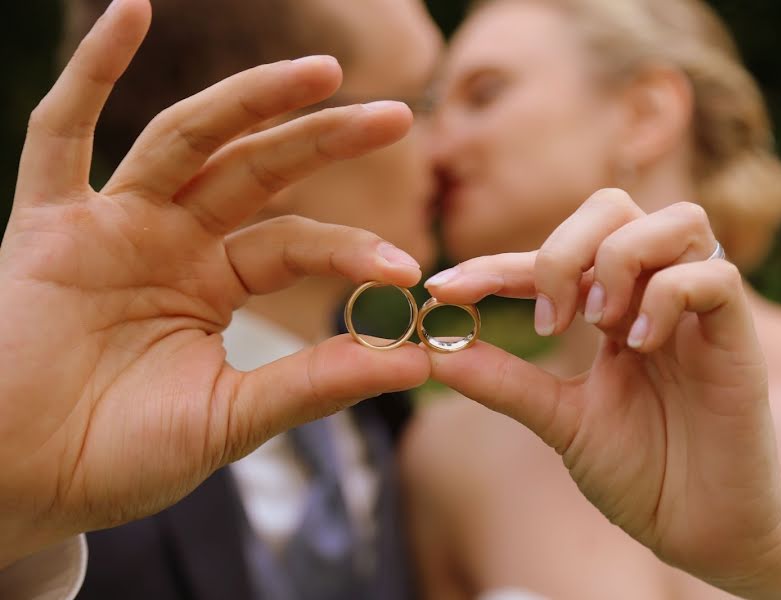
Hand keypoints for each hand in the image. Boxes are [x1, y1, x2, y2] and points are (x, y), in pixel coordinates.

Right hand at [0, 0, 427, 564]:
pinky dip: (90, 73)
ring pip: (186, 140)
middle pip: (257, 170)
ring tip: (321, 71)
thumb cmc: (121, 456)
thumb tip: (415, 364)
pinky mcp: (48, 225)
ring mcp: (111, 225)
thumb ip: (314, 385)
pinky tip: (131, 11)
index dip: (351, 249)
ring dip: (249, 99)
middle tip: (395, 116)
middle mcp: (170, 241)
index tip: (407, 270)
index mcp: (213, 283)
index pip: (295, 243)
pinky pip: (59, 133)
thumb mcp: (233, 417)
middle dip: (322, 138)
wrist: (22, 484)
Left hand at [425, 189, 780, 589]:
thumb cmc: (640, 471)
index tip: (444, 288)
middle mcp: (656, 294)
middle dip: (564, 248)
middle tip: (549, 321)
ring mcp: (700, 312)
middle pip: (614, 207)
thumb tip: (435, 353)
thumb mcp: (559, 420)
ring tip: (599, 324)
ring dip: (620, 260)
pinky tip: (638, 346)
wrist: (700, 529)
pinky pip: (713, 277)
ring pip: (675, 221)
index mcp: (613, 308)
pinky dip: (666, 297)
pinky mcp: (739, 338)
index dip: (495, 264)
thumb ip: (505, 382)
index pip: (552, 257)